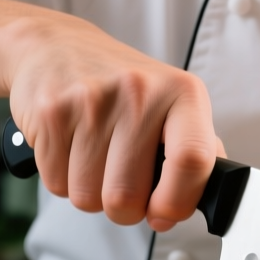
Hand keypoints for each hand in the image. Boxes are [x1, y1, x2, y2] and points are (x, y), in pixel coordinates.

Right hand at [6, 13, 223, 231]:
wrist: (57, 46)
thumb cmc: (123, 84)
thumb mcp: (174, 103)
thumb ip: (195, 149)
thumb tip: (207, 198)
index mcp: (183, 93)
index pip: (192, 161)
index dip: (177, 203)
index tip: (163, 213)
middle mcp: (139, 93)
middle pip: (127, 196)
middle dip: (124, 208)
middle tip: (124, 182)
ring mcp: (92, 101)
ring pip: (88, 197)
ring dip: (91, 193)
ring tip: (96, 158)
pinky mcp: (52, 113)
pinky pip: (56, 185)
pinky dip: (63, 179)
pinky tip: (71, 148)